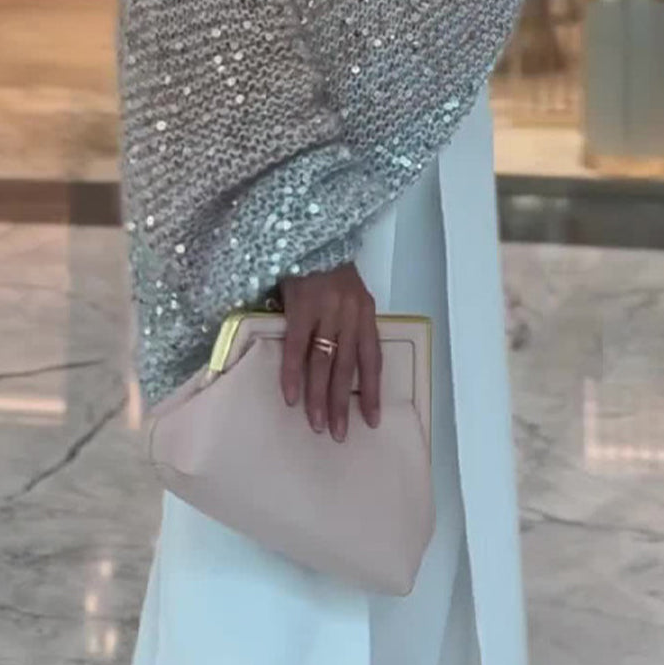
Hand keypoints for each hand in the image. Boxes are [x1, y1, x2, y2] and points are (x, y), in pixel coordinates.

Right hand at [279, 262, 380, 441]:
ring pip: (324, 362)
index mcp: (365, 311)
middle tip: (338, 435)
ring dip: (320, 396)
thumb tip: (334, 362)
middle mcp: (350, 313)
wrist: (308, 229)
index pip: (372, 358)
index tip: (371, 422)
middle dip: (343, 404)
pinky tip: (290, 396)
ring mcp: (326, 310)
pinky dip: (292, 372)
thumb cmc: (325, 262)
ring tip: (316, 425)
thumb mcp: (346, 291)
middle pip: (347, 367)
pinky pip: (296, 346)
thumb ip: (344, 321)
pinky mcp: (300, 306)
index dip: (373, 392)